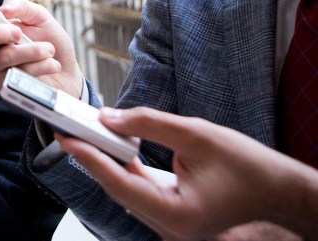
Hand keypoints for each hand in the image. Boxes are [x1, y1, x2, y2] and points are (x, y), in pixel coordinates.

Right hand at [0, 0, 82, 95]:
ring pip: (0, 57)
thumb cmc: (50, 39)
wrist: (68, 70)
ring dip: (29, 50)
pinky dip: (39, 65)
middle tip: (18, 32)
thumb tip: (3, 9)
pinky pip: (17, 74)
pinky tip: (51, 63)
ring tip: (49, 49)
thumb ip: (20, 6)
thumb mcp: (39, 16)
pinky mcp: (6, 86)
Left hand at [57, 107, 315, 239]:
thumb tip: (108, 117)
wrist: (279, 189)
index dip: (91, 159)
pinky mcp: (172, 214)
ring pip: (126, 191)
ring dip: (104, 163)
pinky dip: (123, 169)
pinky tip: (108, 147)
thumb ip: (149, 123)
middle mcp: (170, 227)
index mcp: (177, 214)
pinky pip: (139, 191)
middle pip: (118, 189)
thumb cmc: (248, 166)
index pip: (121, 183)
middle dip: (91, 158)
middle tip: (65, 130)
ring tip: (80, 134)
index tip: (66, 138)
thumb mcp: (196, 134)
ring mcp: (170, 224)